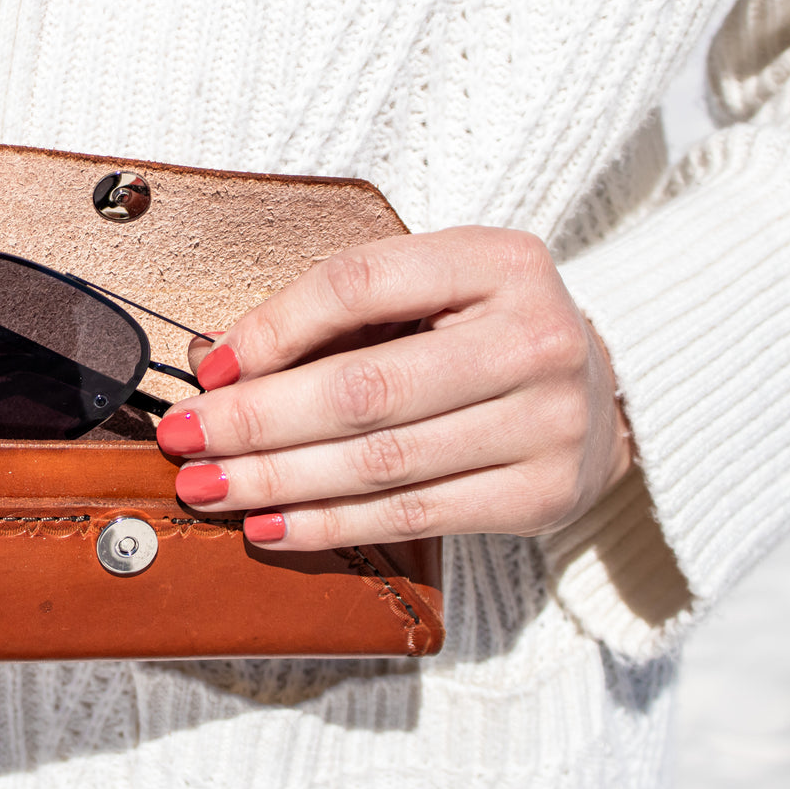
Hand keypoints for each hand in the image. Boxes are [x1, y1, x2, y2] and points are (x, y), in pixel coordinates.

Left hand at [156, 226, 633, 548]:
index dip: (273, 328)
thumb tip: (220, 366)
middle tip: (185, 440)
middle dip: (257, 421)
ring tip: (208, 488)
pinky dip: (330, 526)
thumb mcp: (431, 291)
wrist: (604, 395)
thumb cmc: (486, 334)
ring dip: (277, 481)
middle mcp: (534, 338)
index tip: (209, 369)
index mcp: (499, 262)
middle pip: (365, 389)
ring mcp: (547, 422)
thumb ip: (339, 316)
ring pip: (381, 462)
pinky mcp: (541, 495)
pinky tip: (271, 526)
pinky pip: (412, 516)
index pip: (361, 285)